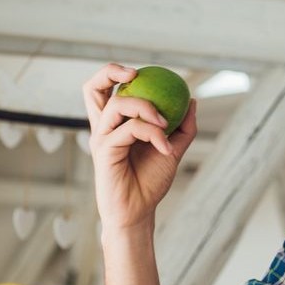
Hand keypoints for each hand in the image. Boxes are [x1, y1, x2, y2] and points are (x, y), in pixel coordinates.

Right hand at [83, 63, 197, 231]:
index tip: (140, 72)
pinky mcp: (105, 151)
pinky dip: (153, 134)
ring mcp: (102, 139)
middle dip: (110, 72)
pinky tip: (167, 148)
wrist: (139, 212)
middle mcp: (103, 128)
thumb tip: (192, 100)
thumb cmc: (150, 182)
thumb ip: (182, 127)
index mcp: (114, 125)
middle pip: (91, 88)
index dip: (115, 73)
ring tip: (167, 124)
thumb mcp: (172, 149)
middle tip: (136, 74)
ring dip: (147, 108)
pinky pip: (131, 129)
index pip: (104, 90)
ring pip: (118, 105)